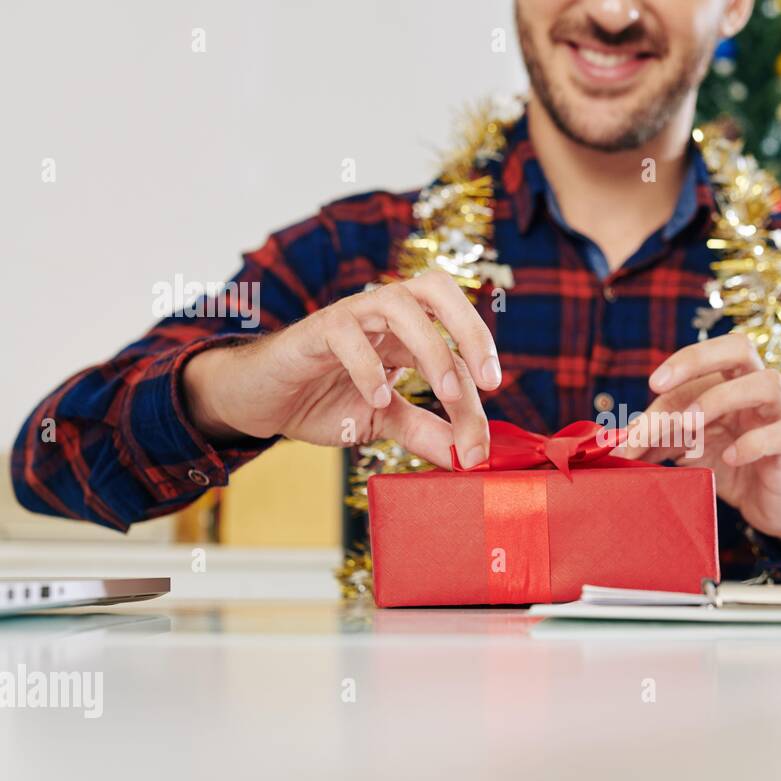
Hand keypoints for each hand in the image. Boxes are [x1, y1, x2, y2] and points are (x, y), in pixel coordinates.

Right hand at [182, 272, 500, 469]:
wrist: (261, 401)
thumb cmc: (321, 400)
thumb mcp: (383, 422)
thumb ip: (425, 432)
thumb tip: (470, 459)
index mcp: (407, 333)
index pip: (455, 351)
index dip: (475, 396)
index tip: (482, 443)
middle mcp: (384, 315)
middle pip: (437, 290)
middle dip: (472, 330)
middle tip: (489, 381)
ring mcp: (349, 316)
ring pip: (399, 303)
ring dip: (431, 348)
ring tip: (445, 394)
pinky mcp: (314, 331)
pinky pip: (346, 333)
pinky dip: (369, 366)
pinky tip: (377, 400)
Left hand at [614, 334, 780, 550]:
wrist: (766, 500)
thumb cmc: (725, 462)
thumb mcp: (682, 447)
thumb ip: (653, 440)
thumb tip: (611, 447)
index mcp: (727, 380)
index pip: (693, 372)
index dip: (659, 397)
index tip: (631, 431)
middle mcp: (754, 388)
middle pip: (739, 347)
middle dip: (696, 359)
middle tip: (659, 385)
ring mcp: (777, 415)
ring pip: (767, 382)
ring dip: (722, 399)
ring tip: (691, 427)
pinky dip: (755, 442)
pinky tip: (730, 458)